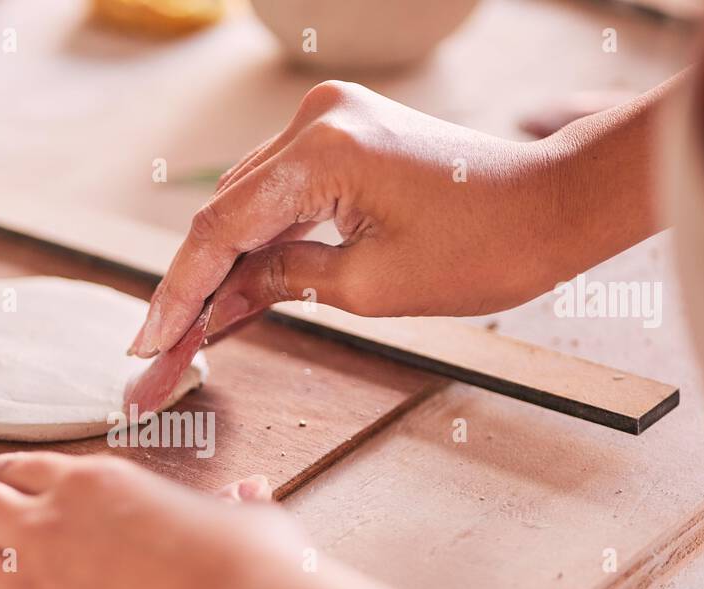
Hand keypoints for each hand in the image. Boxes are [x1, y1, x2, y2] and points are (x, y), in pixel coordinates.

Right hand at [129, 80, 565, 357]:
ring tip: (191, 335)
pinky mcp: (342, 137)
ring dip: (223, 268)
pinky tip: (235, 296)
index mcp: (321, 151)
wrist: (554, 206)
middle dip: (193, 287)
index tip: (149, 342)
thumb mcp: (370, 285)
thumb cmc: (484, 247)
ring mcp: (328, 122)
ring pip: (247, 205)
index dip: (179, 294)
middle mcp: (315, 121)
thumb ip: (284, 281)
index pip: (220, 230)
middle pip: (225, 214)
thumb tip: (225, 299)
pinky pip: (280, 194)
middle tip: (161, 352)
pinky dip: (260, 244)